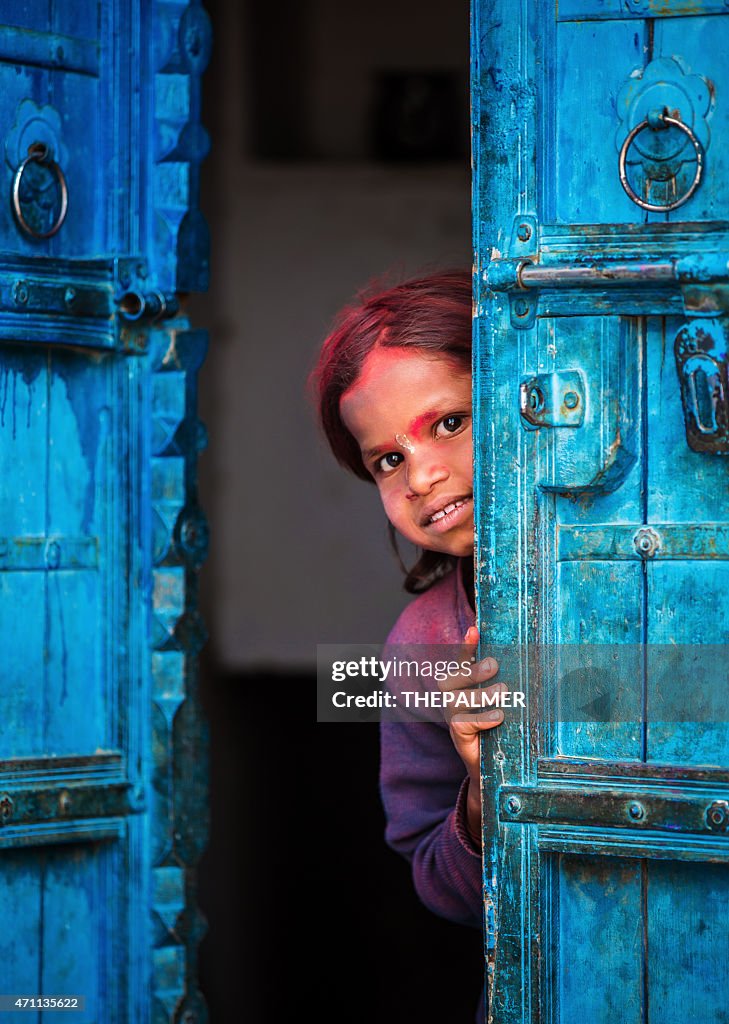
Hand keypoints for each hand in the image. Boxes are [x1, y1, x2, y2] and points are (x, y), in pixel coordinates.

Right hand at [437, 625, 505, 841]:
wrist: (494, 767)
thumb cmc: (503, 726)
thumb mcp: (506, 701)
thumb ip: (510, 682)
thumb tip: (540, 659)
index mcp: (462, 683)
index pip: (460, 660)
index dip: (465, 645)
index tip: (475, 628)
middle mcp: (452, 697)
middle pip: (452, 676)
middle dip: (473, 669)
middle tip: (495, 666)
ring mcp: (452, 716)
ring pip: (459, 698)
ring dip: (483, 693)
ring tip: (505, 692)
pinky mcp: (457, 735)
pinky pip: (464, 722)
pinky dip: (483, 717)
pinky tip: (499, 716)